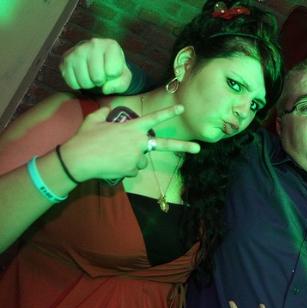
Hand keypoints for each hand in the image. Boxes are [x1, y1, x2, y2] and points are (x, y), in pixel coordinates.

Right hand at [60, 38, 131, 93]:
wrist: (98, 60)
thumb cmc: (114, 69)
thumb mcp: (124, 77)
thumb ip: (120, 84)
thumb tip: (105, 89)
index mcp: (111, 45)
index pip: (112, 72)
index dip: (113, 78)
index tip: (113, 72)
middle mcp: (93, 44)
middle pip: (97, 77)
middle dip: (101, 82)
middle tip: (101, 76)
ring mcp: (77, 50)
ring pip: (84, 81)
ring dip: (89, 84)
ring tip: (92, 76)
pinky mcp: (65, 59)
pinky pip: (72, 83)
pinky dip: (78, 84)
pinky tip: (83, 76)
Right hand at [61, 105, 199, 180]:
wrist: (79, 159)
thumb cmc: (85, 138)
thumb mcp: (93, 120)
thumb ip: (103, 113)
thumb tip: (107, 108)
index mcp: (132, 127)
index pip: (154, 118)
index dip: (168, 112)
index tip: (181, 109)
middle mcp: (139, 141)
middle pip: (165, 145)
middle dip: (183, 146)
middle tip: (198, 148)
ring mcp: (137, 157)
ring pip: (141, 160)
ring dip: (131, 160)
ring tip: (113, 156)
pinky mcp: (132, 170)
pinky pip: (132, 170)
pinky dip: (124, 169)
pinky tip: (111, 165)